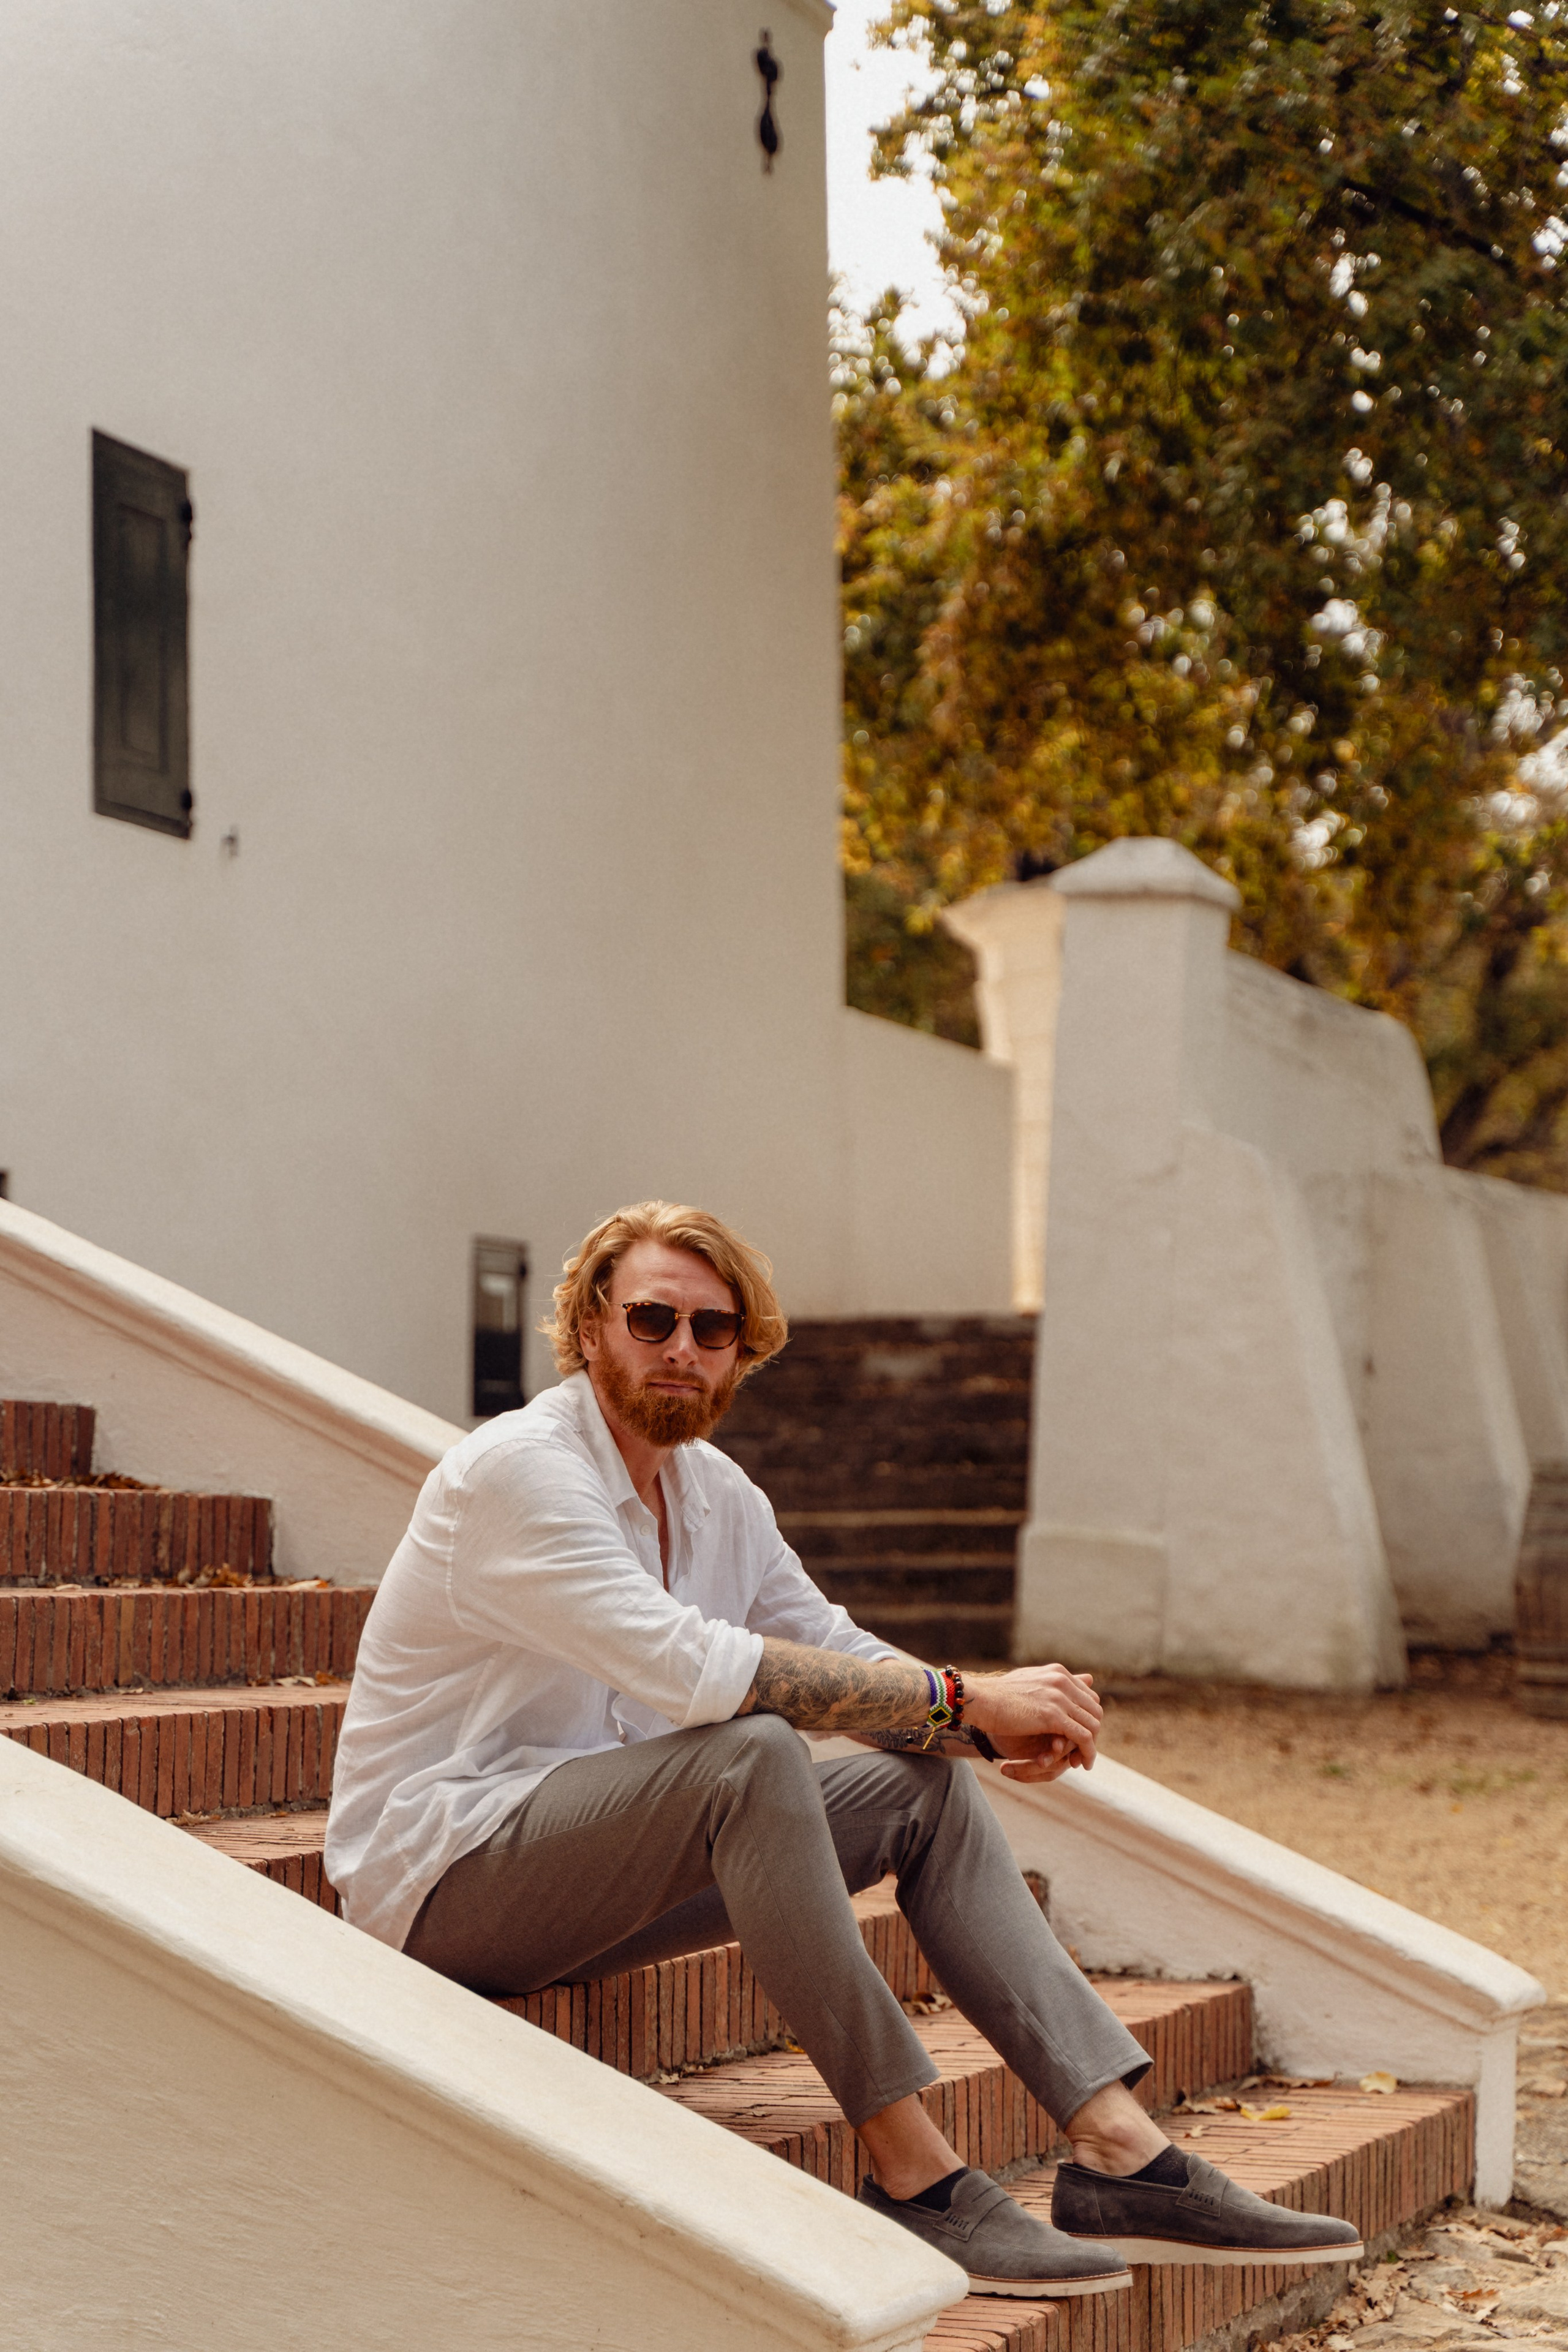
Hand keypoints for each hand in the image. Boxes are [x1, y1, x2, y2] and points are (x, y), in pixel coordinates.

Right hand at [964, 1665, 1100, 1781]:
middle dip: (1093, 1733)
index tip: (1082, 1735)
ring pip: (1093, 1725)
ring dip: (1091, 1746)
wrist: (979, 1700)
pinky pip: (1083, 1737)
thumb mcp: (1030, 1682)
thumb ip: (1055, 1683)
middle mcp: (1063, 1681)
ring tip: (1082, 1762)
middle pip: (1095, 1711)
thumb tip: (1085, 1678)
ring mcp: (1059, 1697)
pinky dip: (1088, 1753)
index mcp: (1059, 1673)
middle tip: (1084, 1752)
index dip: (1089, 1718)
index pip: (1089, 1697)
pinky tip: (1083, 1765)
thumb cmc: (998, 1694)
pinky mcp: (1053, 1717)